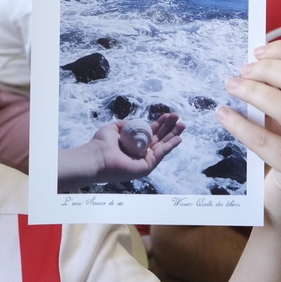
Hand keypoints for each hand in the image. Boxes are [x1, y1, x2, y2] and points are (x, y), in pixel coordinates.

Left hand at [59, 113, 184, 188]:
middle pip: (160, 138)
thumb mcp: (114, 128)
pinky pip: (161, 154)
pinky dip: (170, 146)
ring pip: (163, 145)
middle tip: (178, 117)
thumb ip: (126, 124)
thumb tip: (134, 122)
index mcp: (134, 143)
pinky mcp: (147, 166)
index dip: (160, 123)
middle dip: (170, 127)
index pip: (151, 132)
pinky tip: (179, 138)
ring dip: (174, 135)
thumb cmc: (101, 143)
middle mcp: (141, 152)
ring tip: (183, 124)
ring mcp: (144, 160)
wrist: (97, 156)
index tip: (168, 114)